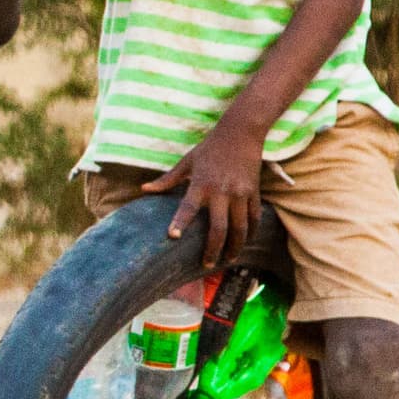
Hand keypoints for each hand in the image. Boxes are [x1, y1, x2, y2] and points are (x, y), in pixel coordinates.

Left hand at [143, 122, 265, 267]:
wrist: (240, 133)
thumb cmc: (209, 148)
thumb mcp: (187, 162)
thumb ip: (167, 180)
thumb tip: (144, 190)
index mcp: (201, 184)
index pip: (188, 207)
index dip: (180, 222)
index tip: (173, 236)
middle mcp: (221, 191)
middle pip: (219, 227)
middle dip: (213, 249)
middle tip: (206, 265)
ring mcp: (240, 193)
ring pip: (240, 228)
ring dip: (234, 247)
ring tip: (227, 260)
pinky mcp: (254, 192)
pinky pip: (254, 218)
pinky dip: (250, 232)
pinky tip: (244, 242)